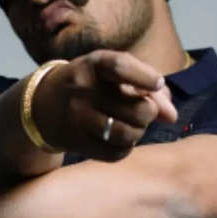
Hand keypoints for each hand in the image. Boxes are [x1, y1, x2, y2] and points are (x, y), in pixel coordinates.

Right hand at [34, 49, 177, 161]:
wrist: (44, 104)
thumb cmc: (92, 84)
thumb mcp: (113, 74)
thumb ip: (147, 87)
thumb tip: (172, 116)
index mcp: (93, 64)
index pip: (121, 67)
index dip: (146, 77)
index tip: (158, 83)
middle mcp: (82, 89)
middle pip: (139, 109)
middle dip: (150, 112)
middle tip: (143, 110)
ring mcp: (77, 117)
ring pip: (129, 134)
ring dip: (139, 132)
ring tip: (133, 125)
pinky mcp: (76, 142)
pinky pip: (117, 152)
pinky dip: (125, 147)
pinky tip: (118, 137)